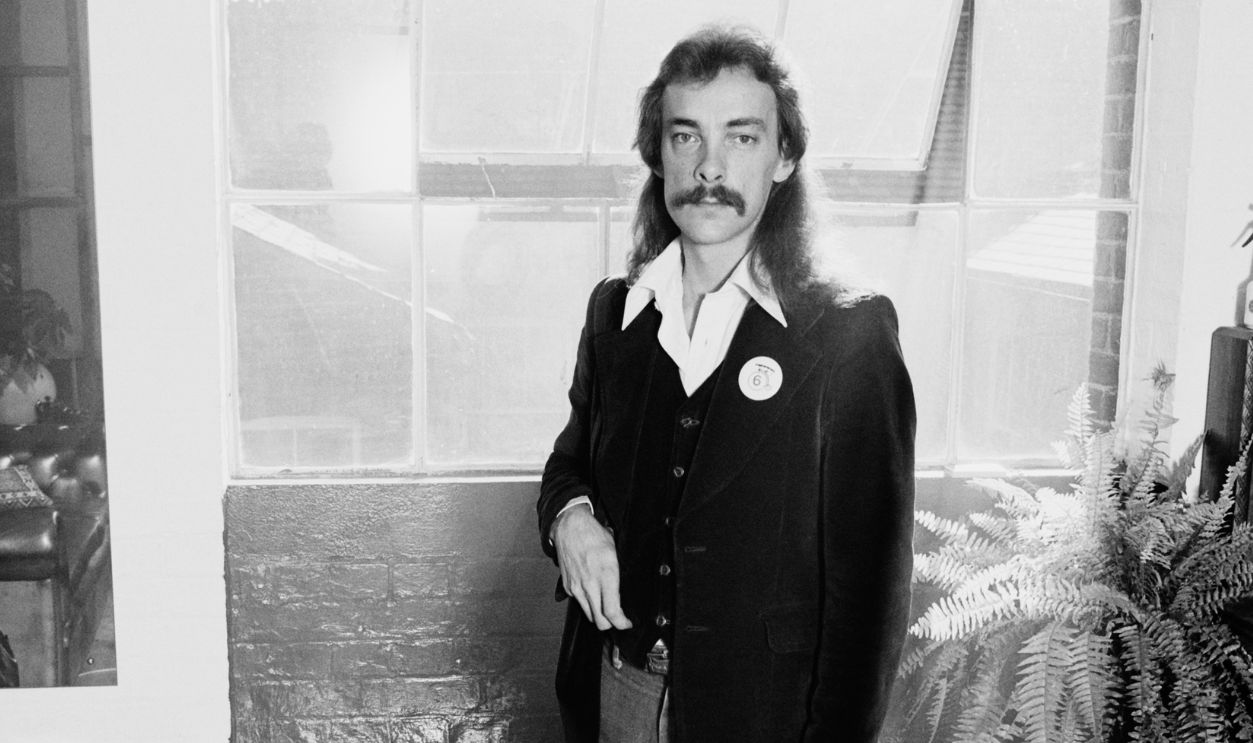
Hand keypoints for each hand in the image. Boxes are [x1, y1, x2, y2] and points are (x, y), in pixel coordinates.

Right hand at [552, 505, 632, 630]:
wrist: (570, 527)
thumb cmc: (594, 536)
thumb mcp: (615, 553)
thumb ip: (618, 576)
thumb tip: (622, 594)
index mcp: (606, 575)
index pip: (612, 611)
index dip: (622, 623)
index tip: (627, 623)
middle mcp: (589, 584)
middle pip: (600, 620)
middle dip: (611, 624)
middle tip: (619, 619)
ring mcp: (576, 587)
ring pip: (589, 615)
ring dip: (599, 616)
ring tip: (607, 609)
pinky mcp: (568, 587)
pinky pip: (580, 603)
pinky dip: (588, 604)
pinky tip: (594, 596)